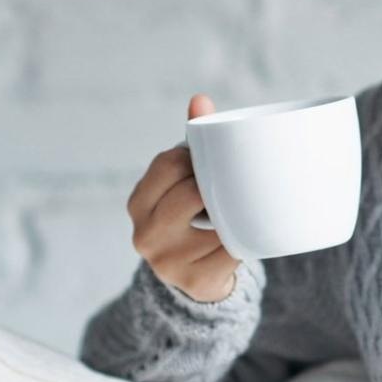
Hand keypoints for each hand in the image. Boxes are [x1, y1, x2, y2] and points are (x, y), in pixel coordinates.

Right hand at [126, 93, 240, 302]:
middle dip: (215, 185)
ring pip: (216, 221)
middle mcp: (144, 234)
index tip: (210, 161)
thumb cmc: (192, 216)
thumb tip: (200, 99)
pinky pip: (232, 251)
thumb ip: (192, 145)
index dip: (195, 158)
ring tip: (238, 211)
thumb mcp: (183, 183)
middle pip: (191, 192)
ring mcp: (168, 262)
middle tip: (231, 185)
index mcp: (138, 203)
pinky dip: (243, 240)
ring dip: (234, 214)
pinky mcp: (195, 282)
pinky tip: (243, 236)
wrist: (197, 280)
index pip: (168, 164)